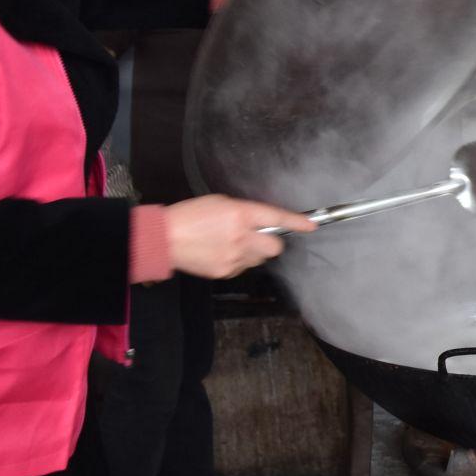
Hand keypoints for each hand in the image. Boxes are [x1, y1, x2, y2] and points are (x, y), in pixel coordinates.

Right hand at [164, 195, 317, 279]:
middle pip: (275, 247)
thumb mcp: (220, 203)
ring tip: (231, 244)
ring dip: (253, 252)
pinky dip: (237, 261)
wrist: (164, 238)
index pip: (276, 218)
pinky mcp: (225, 272)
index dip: (297, 222)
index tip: (311, 226)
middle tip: (256, 237)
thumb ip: (244, 212)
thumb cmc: (189, 215)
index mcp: (240, 214)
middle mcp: (241, 237)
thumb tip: (260, 221)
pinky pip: (243, 268)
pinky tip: (220, 253)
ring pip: (259, 259)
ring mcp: (234, 257)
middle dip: (270, 242)